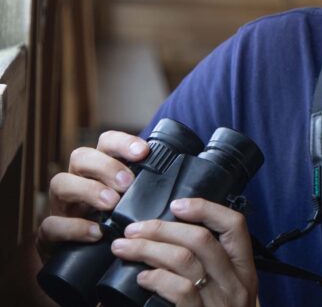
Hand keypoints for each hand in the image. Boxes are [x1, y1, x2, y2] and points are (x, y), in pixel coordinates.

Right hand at [37, 130, 149, 259]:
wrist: (94, 263)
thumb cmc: (122, 223)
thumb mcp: (137, 202)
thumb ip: (151, 188)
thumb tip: (187, 179)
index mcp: (101, 167)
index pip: (106, 142)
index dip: (123, 143)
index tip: (144, 151)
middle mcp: (78, 179)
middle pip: (81, 156)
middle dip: (106, 166)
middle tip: (128, 183)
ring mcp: (62, 204)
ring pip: (61, 182)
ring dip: (88, 190)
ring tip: (112, 203)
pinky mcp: (51, 233)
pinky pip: (51, 225)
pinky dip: (73, 227)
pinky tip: (95, 233)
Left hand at [109, 197, 257, 306]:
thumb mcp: (225, 297)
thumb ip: (211, 272)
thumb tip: (173, 242)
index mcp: (244, 273)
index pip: (236, 226)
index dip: (207, 208)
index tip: (178, 204)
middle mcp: (237, 285)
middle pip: (202, 238)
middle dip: (162, 228)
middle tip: (134, 229)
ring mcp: (221, 304)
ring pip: (186, 259)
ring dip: (149, 248)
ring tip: (125, 248)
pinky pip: (181, 289)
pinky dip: (156, 277)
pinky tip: (141, 277)